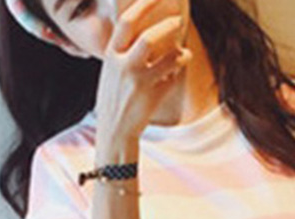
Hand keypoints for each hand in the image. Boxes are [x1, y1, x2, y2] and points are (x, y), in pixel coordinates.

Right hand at [95, 0, 192, 141]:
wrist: (114, 130)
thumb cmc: (114, 98)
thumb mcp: (111, 71)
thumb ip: (123, 51)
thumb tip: (142, 30)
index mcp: (111, 56)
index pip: (127, 22)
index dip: (143, 4)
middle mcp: (123, 67)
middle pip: (148, 38)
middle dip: (166, 25)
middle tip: (177, 19)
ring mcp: (139, 83)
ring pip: (166, 58)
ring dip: (179, 51)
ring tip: (184, 51)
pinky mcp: (152, 97)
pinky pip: (173, 77)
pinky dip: (178, 71)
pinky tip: (179, 70)